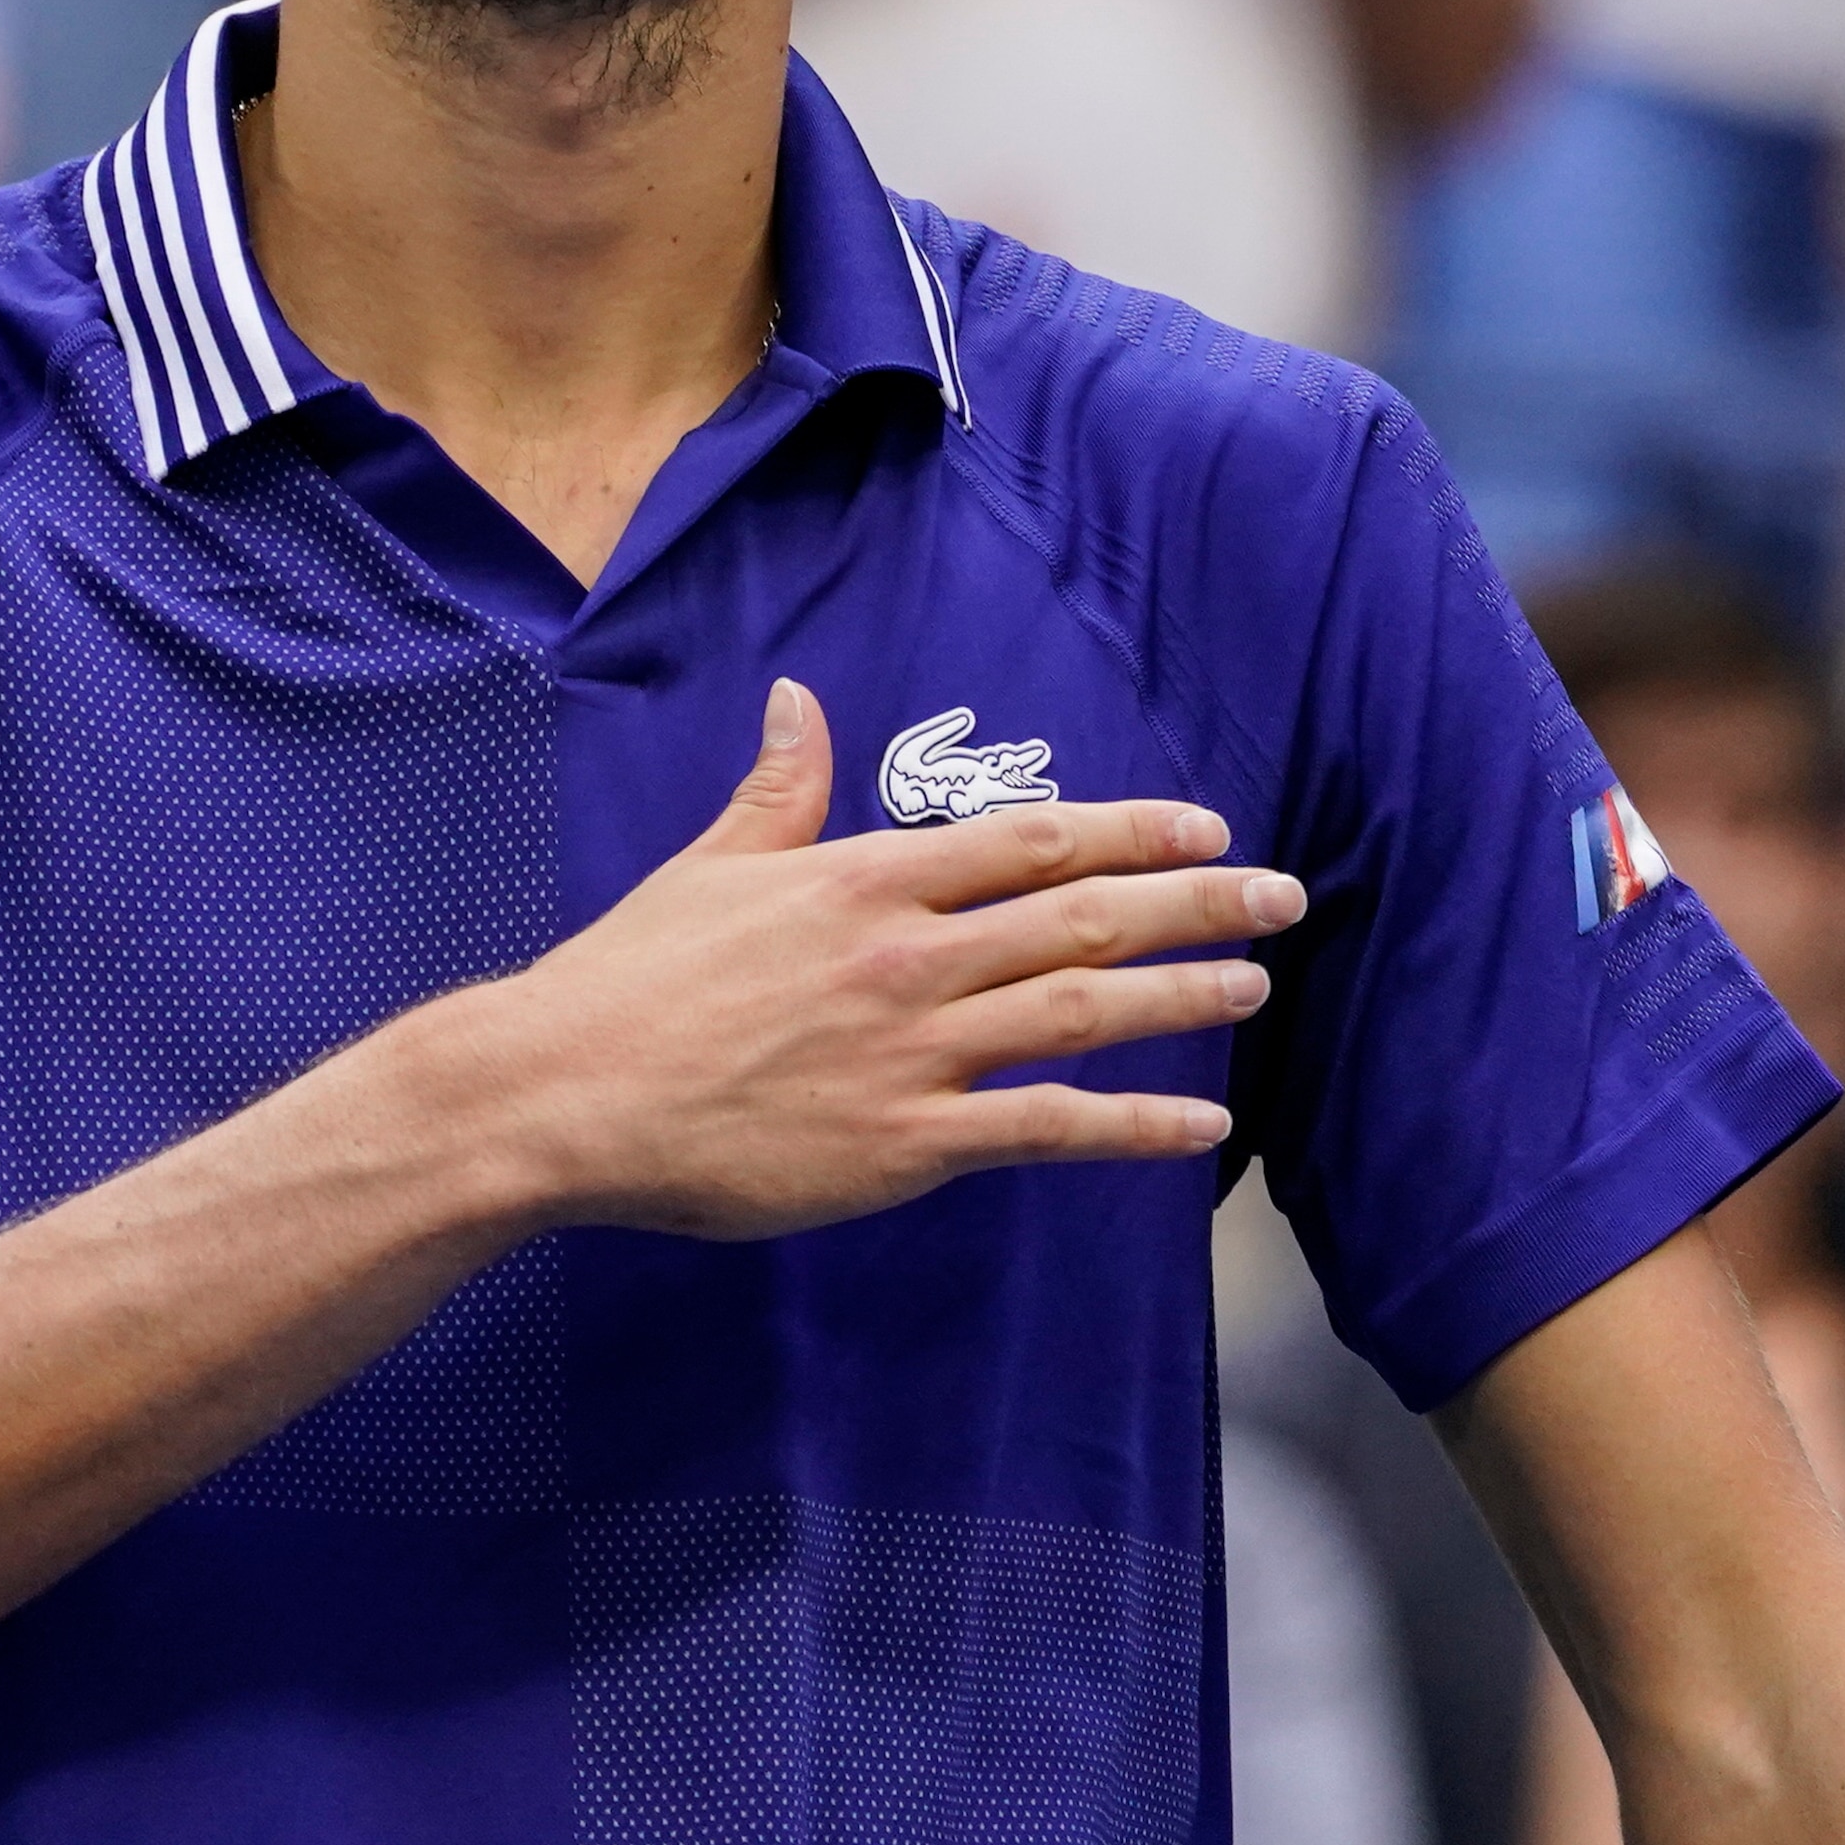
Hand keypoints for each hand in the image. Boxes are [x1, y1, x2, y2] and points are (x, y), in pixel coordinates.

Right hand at [466, 681, 1293, 1238]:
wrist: (564, 1093)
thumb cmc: (629, 978)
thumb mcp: (710, 867)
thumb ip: (779, 791)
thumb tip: (803, 702)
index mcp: (864, 879)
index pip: (1027, 837)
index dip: (1128, 829)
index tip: (1202, 825)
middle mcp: (906, 955)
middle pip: (1082, 915)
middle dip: (1194, 901)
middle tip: (1281, 897)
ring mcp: (910, 1051)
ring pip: (1080, 1012)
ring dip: (1179, 996)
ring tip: (1251, 985)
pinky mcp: (902, 1142)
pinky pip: (1042, 1129)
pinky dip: (1130, 1127)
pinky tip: (1196, 1128)